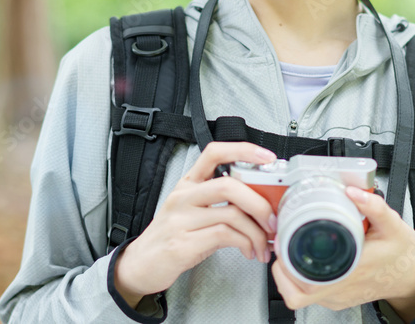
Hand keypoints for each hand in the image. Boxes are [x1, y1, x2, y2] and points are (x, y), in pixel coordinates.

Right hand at [114, 141, 277, 306]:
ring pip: (232, 214)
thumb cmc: (172, 236)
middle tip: (273, 218)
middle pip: (229, 185)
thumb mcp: (194, 211)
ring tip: (264, 243)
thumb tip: (262, 202)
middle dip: (260, 202)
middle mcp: (183, 197)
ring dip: (257, 231)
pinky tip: (249, 251)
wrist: (141, 264)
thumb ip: (222, 203)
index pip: (214, 153)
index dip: (243, 150)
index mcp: (188, 183)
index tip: (267, 157)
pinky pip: (224, 236)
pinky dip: (245, 243)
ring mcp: (181, 220)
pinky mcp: (183, 243)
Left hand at [270, 186, 414, 317]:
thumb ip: (374, 206)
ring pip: (301, 295)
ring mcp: (338, 297)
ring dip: (290, 274)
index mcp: (349, 272)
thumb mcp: (393, 225)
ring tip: (291, 251)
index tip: (283, 247)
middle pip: (295, 293)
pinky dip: (302, 279)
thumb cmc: (402, 254)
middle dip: (282, 269)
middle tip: (283, 245)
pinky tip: (306, 260)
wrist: (413, 276)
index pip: (303, 287)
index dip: (285, 269)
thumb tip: (352, 191)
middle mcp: (340, 289)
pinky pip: (312, 294)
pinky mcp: (339, 299)